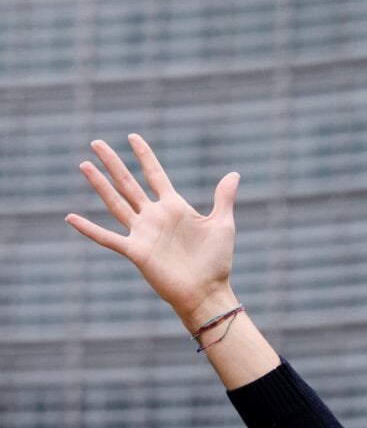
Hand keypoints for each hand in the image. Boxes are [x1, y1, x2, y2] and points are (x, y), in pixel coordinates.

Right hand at [65, 134, 241, 325]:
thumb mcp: (222, 224)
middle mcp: (155, 216)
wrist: (208, 291)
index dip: (144, 156)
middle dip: (113, 163)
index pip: (155, 175)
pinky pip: (108, 238)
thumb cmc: (217, 261)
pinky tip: (70, 218)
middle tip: (97, 143)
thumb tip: (234, 173)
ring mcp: (143, 233)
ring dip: (100, 185)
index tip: (132, 136)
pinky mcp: (136, 251)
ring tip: (84, 165)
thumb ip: (223, 198)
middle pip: (129, 183)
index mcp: (175, 207)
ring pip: (116, 203)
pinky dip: (89, 229)